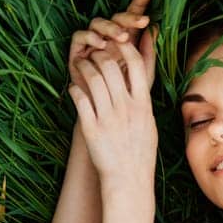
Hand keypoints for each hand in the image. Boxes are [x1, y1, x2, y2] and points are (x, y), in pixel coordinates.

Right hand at [67, 0, 156, 104]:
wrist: (108, 115)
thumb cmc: (127, 94)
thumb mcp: (142, 74)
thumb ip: (148, 53)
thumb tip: (156, 28)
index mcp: (124, 40)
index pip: (130, 18)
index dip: (138, 4)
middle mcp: (107, 38)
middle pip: (115, 18)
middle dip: (128, 17)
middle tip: (141, 21)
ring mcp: (91, 44)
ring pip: (97, 23)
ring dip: (110, 27)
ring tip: (122, 37)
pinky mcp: (76, 53)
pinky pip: (79, 36)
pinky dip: (89, 37)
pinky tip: (101, 44)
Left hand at [69, 35, 157, 185]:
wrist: (128, 179)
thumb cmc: (140, 153)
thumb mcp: (149, 123)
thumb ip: (143, 100)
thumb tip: (141, 81)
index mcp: (143, 104)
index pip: (136, 64)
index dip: (125, 48)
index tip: (117, 43)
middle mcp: (126, 108)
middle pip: (111, 67)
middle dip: (99, 55)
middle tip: (92, 53)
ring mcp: (108, 118)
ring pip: (93, 80)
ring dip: (84, 68)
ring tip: (80, 65)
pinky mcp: (91, 128)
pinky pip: (80, 99)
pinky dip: (75, 89)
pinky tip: (73, 88)